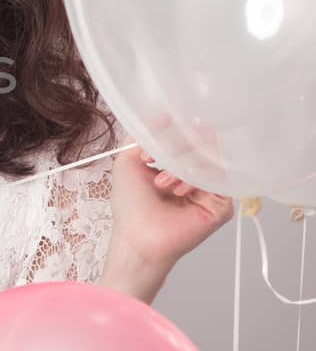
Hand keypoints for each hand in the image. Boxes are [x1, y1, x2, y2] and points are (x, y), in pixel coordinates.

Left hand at [111, 137, 235, 270]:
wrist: (137, 236)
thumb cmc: (130, 203)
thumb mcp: (128, 159)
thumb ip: (143, 134)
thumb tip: (164, 114)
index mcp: (178, 160)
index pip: (190, 132)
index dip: (176, 129)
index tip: (156, 138)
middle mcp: (197, 171)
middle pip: (204, 140)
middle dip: (178, 145)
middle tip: (156, 159)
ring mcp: (212, 186)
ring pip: (212, 156)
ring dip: (183, 165)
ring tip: (163, 183)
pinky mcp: (222, 203)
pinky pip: (219, 178)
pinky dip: (194, 179)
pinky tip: (178, 191)